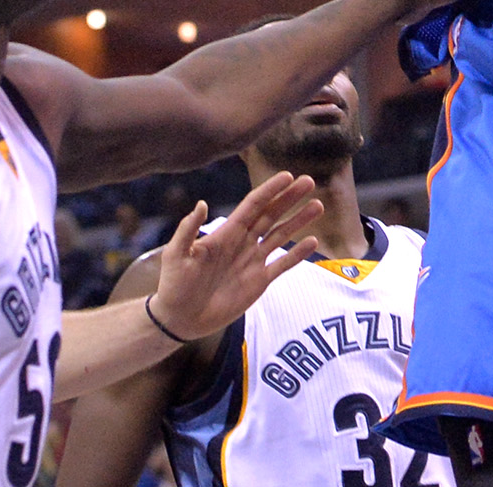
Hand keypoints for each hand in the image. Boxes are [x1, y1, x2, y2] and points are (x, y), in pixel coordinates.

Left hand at [146, 171, 324, 340]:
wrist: (181, 317)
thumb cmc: (174, 284)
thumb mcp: (176, 255)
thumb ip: (188, 230)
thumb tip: (202, 204)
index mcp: (226, 233)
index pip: (253, 205)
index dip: (270, 190)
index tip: (288, 176)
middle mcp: (243, 242)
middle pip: (271, 215)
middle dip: (289, 198)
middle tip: (309, 181)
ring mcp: (253, 261)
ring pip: (281, 235)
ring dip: (299, 220)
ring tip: (318, 205)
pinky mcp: (259, 281)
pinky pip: (282, 264)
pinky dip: (298, 253)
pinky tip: (313, 241)